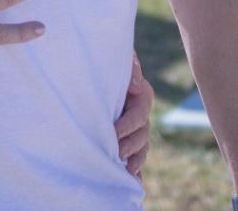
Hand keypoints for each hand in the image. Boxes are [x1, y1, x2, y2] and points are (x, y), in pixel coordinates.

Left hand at [117, 53, 153, 176]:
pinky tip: (132, 180)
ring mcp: (135, 128)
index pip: (139, 113)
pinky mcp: (127, 138)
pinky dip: (135, 169)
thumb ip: (130, 64)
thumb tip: (136, 83)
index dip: (129, 124)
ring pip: (141, 147)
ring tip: (127, 170)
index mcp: (141, 95)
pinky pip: (136, 156)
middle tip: (117, 152)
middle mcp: (140, 114)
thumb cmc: (105, 60)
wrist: (95, 70)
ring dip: (135, 159)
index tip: (114, 131)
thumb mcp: (117, 56)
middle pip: (142, 134)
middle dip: (131, 145)